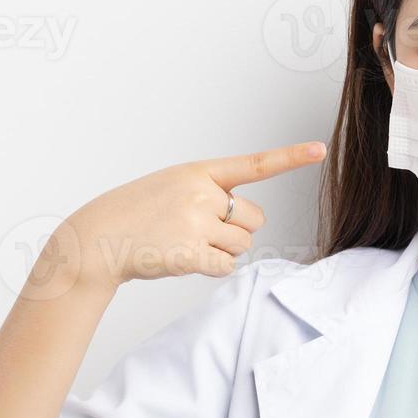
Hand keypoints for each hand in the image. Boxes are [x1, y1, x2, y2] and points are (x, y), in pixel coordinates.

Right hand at [60, 141, 326, 288]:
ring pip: (242, 245)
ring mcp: (196, 223)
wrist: (97, 237)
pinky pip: (226, 266)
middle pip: (255, 219)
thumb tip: (245, 221)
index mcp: (198, 172)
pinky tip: (183, 258)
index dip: (291, 157)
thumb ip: (209, 193)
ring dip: (222, 250)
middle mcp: (201, 194)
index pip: (254, 164)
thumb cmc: (136, 213)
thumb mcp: (171, 186)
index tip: (320, 149)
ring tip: (185, 242)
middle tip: (202, 231)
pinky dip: (212, 268)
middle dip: (238, 230)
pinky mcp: (191, 254)